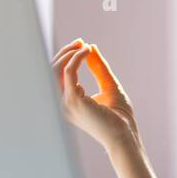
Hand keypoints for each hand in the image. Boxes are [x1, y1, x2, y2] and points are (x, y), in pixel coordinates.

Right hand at [50, 38, 138, 152]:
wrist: (125, 136)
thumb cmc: (120, 117)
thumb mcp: (108, 85)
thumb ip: (98, 67)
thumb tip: (91, 47)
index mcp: (69, 102)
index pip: (58, 76)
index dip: (67, 58)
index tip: (82, 45)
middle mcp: (63, 104)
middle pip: (51, 72)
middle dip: (64, 53)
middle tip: (80, 42)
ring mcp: (65, 103)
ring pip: (55, 70)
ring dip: (67, 53)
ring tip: (82, 45)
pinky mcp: (73, 101)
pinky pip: (68, 71)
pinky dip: (76, 58)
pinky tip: (86, 52)